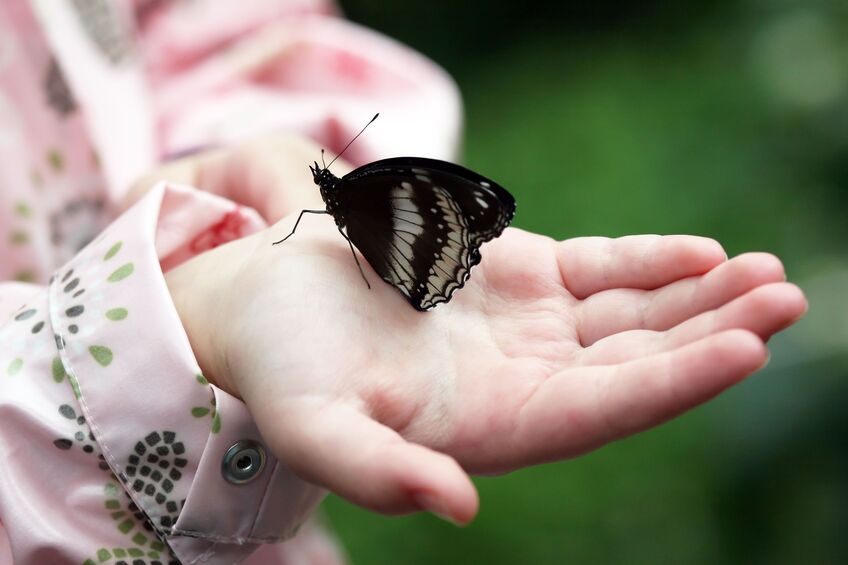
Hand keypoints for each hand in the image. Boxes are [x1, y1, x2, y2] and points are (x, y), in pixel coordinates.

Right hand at [166, 214, 805, 524]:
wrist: (266, 304)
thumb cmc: (282, 367)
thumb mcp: (315, 426)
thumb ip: (378, 472)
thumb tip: (457, 506)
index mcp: (491, 428)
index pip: (601, 411)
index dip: (670, 383)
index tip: (744, 349)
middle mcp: (525, 381)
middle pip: (638, 364)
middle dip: (714, 334)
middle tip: (786, 300)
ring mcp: (530, 328)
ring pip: (634, 316)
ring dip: (701, 297)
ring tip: (769, 276)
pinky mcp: (522, 278)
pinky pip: (602, 271)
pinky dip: (649, 262)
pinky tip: (699, 254)